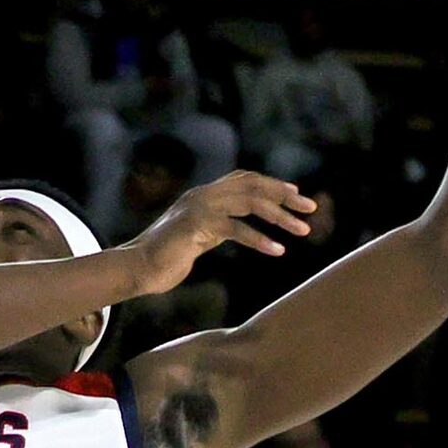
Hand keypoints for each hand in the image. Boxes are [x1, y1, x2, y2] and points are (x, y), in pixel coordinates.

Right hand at [128, 169, 315, 293]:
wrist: (136, 268)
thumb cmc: (165, 259)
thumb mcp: (199, 238)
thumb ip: (218, 227)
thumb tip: (242, 226)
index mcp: (203, 195)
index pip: (244, 179)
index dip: (272, 184)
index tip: (296, 195)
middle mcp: (203, 194)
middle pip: (253, 185)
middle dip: (285, 196)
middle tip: (311, 209)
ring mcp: (199, 207)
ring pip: (250, 203)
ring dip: (280, 216)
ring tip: (302, 231)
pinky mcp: (197, 226)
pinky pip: (236, 229)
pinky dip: (259, 240)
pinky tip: (277, 251)